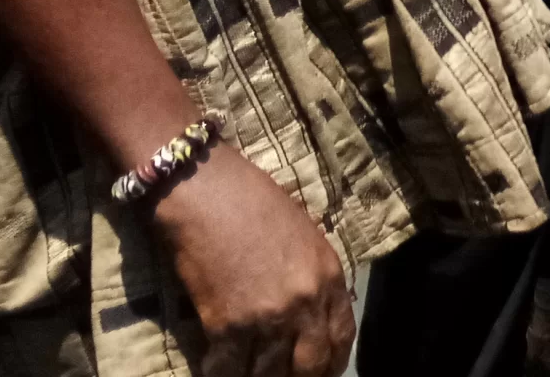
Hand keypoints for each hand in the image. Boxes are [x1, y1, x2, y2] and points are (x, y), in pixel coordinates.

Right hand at [151, 149, 354, 376]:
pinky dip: (222, 375)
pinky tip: (218, 371)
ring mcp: (267, 318)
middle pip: (311, 366)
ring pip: (269, 375)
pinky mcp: (227, 326)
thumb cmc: (254, 203)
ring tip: (250, 375)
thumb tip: (311, 312)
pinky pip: (228, 370)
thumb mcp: (306, 237)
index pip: (341, 338)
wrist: (207, 192)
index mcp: (329, 278)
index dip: (331, 364)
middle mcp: (305, 304)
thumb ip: (313, 278)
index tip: (321, 374)